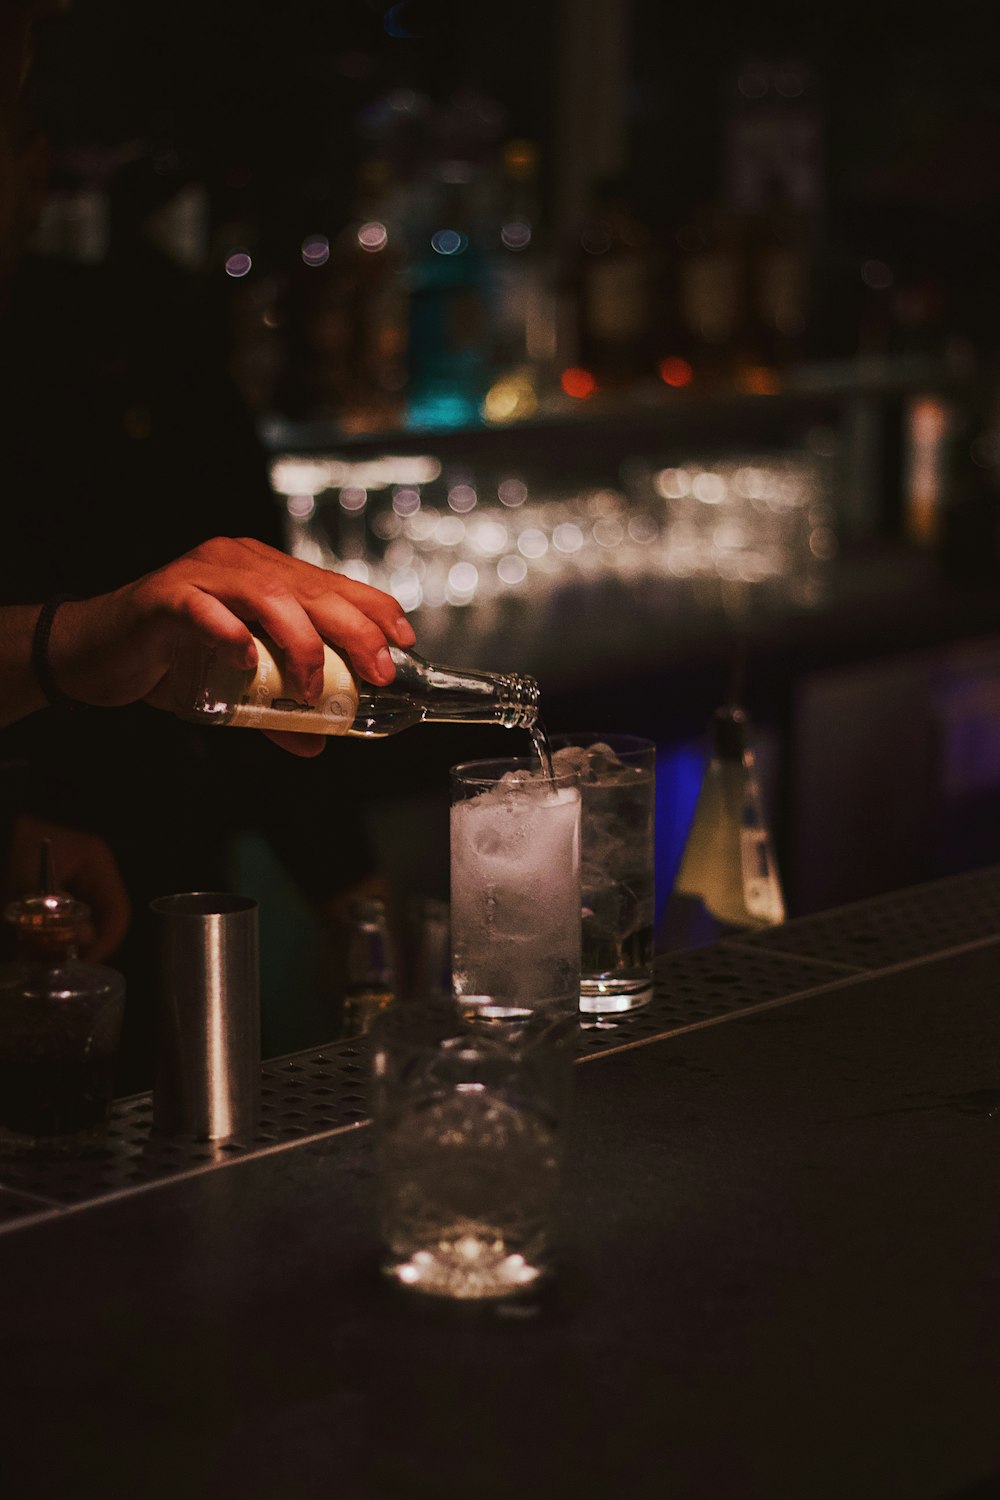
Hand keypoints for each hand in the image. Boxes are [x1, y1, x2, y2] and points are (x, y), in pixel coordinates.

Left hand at [3, 813, 130, 962]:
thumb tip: (83, 943)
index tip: (88, 962)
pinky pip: (57, 923)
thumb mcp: (30, 877)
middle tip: (57, 965)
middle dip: (78, 947)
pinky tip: (27, 946)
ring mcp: (71, 886)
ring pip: (75, 926)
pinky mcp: (50, 895)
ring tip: (35, 957)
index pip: (118, 911)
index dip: (108, 941)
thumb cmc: (13, 845)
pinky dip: (44, 937)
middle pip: (98, 923)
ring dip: (57, 944)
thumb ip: (56, 910)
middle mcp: (90, 878)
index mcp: (97, 866)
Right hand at [49, 537, 417, 756]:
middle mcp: (240, 562)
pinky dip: (231, 635)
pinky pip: (206, 610)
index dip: (373, 608)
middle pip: (311, 589)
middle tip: (379, 672)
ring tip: (311, 687)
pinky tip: (247, 662)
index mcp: (264, 573)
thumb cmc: (169, 661)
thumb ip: (275, 712)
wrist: (93, 654)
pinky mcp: (164, 596)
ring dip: (301, 642)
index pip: (332, 582)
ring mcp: (202, 575)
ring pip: (268, 596)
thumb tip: (319, 743)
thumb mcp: (235, 690)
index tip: (404, 640)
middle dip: (354, 631)